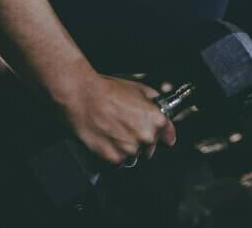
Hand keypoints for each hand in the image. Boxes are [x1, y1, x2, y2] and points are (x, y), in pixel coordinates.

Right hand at [60, 72, 177, 165]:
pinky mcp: (113, 158)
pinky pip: (118, 161)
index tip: (158, 135)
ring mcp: (129, 149)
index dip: (161, 134)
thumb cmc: (108, 90)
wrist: (82, 96)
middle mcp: (146, 137)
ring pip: (134, 156)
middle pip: (150, 148)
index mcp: (156, 121)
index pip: (168, 137)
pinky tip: (107, 138)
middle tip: (126, 126)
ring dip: (127, 148)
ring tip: (114, 131)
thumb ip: (155, 103)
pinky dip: (113, 153)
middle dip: (141, 140)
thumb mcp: (139, 88)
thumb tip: (161, 112)